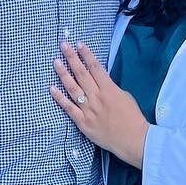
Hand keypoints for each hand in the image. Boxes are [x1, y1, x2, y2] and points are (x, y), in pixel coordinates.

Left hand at [51, 40, 148, 167]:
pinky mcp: (83, 122)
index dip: (86, 54)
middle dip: (72, 58)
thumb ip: (111, 87)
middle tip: (63, 46)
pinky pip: (69, 108)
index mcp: (109, 89)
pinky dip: (60, 98)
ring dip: (63, 74)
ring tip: (56, 62)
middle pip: (82, 74)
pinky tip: (52, 88)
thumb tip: (100, 81)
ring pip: (73, 88)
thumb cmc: (133, 118)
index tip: (79, 44)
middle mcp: (97, 97)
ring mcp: (88, 110)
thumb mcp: (125, 96)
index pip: (95, 67)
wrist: (133, 140)